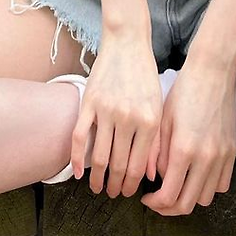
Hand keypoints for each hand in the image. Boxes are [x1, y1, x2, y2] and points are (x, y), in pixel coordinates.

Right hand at [70, 30, 162, 199]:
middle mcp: (128, 118)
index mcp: (149, 121)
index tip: (128, 193)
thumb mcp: (159, 106)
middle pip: (118, 165)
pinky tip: (78, 172)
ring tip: (97, 186)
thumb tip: (152, 175)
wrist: (127, 42)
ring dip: (96, 178)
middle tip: (112, 194)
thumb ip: (157, 141)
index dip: (132, 185)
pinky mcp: (89, 102)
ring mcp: (106, 110)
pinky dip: (77, 159)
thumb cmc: (146, 75)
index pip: (139, 166)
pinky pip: (80, 137)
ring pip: (99, 156)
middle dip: (115, 185)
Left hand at [140, 60, 235, 215]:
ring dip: (189, 198)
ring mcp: (222, 156)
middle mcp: (205, 158)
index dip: (154, 203)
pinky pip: (221, 184)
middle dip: (169, 208)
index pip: (169, 196)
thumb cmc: (183, 90)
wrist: (213, 71)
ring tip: (177, 185)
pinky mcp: (232, 152)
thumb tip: (154, 178)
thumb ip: (156, 154)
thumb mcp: (162, 119)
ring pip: (205, 198)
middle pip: (187, 204)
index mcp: (183, 149)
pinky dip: (208, 187)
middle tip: (158, 199)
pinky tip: (196, 175)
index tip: (146, 197)